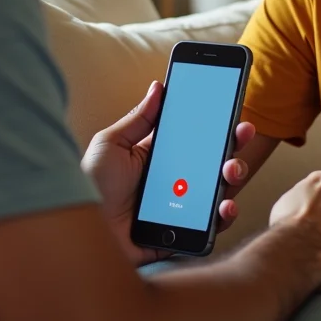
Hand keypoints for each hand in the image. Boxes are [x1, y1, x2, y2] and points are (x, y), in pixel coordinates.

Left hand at [81, 81, 255, 265]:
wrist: (80, 230)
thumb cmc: (89, 185)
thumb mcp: (111, 145)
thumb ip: (138, 119)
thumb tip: (158, 87)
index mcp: (158, 158)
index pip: (194, 137)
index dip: (216, 124)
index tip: (234, 109)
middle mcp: (174, 182)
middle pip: (213, 161)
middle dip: (233, 145)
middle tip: (241, 133)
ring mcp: (180, 208)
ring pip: (218, 191)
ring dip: (233, 176)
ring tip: (230, 169)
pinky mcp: (181, 234)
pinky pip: (210, 227)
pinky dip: (224, 216)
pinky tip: (225, 205)